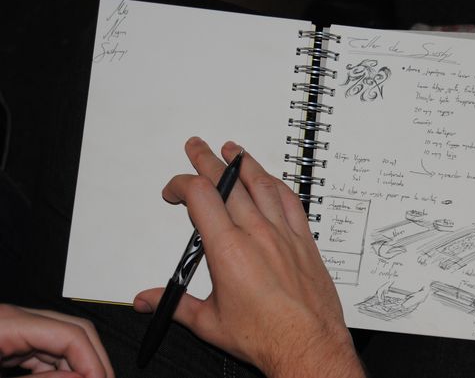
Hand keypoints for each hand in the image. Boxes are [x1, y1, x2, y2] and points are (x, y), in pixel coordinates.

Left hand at [0, 304, 113, 376]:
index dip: (93, 361)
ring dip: (80, 364)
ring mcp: (15, 329)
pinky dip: (62, 367)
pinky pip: (47, 350)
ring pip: (64, 340)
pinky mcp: (11, 341)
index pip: (71, 334)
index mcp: (8, 324)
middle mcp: (15, 320)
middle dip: (93, 359)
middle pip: (74, 330)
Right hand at [134, 138, 364, 377]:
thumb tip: (147, 300)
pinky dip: (277, 185)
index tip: (173, 191)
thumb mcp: (210, 323)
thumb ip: (175, 305)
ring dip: (244, 163)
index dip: (182, 185)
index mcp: (229, 249)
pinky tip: (271, 180)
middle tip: (197, 147)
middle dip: (208, 161)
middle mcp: (257, 234)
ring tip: (233, 149)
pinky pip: (291, 201)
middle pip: (229, 182)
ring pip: (262, 184)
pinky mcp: (305, 240)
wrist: (308, 345)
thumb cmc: (266, 335)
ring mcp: (284, 234)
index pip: (200, 196)